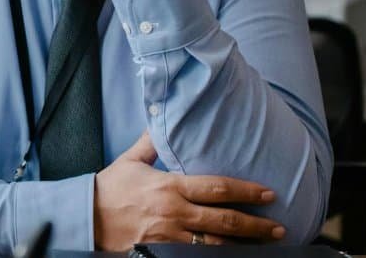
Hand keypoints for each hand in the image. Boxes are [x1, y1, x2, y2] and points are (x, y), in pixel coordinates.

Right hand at [93, 132, 285, 250]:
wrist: (86, 217)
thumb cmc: (108, 188)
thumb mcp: (129, 161)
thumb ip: (151, 143)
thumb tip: (163, 120)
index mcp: (169, 186)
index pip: (216, 188)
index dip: (246, 190)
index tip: (268, 193)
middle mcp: (174, 212)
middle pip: (224, 220)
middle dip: (256, 225)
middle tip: (279, 227)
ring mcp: (169, 235)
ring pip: (215, 243)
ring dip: (243, 244)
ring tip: (265, 244)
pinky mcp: (163, 251)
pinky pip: (196, 254)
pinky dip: (217, 254)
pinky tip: (233, 253)